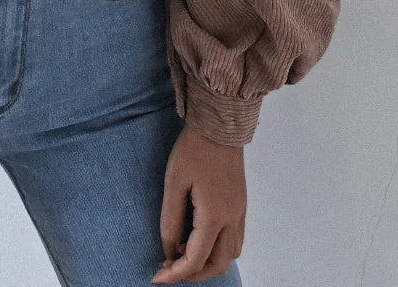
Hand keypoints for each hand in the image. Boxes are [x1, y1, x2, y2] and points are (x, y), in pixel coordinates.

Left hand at [151, 125, 245, 282]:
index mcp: (215, 216)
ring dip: (207, 263)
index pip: (195, 259)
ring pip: (229, 255)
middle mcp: (232, 219)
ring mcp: (240, 213)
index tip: (157, 278)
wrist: (220, 125)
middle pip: (217, 264)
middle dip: (193, 274)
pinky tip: (199, 240)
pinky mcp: (241, 205)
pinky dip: (217, 250)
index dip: (175, 274)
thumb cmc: (194, 149)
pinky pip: (234, 240)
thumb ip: (171, 219)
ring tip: (182, 255)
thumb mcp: (174, 182)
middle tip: (169, 268)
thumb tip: (168, 249)